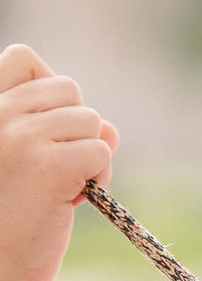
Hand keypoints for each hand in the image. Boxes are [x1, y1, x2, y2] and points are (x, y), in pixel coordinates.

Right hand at [0, 45, 118, 280]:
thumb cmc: (3, 223)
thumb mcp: (21, 165)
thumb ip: (58, 133)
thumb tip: (111, 129)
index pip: (21, 58)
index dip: (47, 91)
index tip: (42, 131)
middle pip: (68, 89)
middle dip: (73, 130)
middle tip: (51, 171)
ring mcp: (21, 137)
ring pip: (90, 121)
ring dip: (87, 157)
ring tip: (56, 191)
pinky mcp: (50, 165)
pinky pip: (100, 151)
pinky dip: (98, 178)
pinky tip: (71, 202)